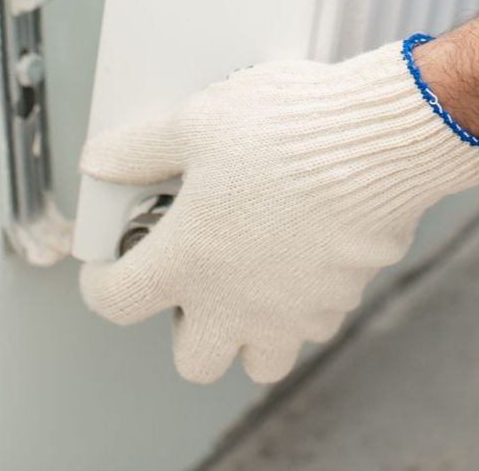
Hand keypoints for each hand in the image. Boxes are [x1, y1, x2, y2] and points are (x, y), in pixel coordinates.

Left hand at [79, 41, 478, 384]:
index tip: (110, 265)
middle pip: (192, 359)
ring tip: (251, 273)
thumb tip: (99, 161)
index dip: (102, 282)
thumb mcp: (199, 119)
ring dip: (247, 330)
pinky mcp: (338, 302)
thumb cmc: (288, 128)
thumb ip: (140, 147)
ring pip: (258, 359)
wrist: (378, 140)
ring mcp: (290, 312)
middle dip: (185, 324)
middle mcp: (234, 302)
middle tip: (195, 272)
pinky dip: (300, 305)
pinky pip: (310, 326)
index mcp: (186, 259)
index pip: (115, 301)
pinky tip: (301, 253)